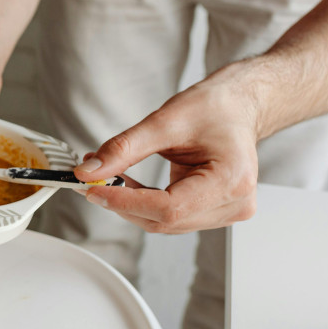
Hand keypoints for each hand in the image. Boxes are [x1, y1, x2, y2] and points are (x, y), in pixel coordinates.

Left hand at [73, 71, 259, 233]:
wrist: (238, 106)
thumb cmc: (214, 108)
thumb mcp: (164, 121)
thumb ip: (124, 149)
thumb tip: (90, 171)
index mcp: (231, 180)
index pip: (169, 208)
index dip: (126, 202)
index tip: (93, 189)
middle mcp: (234, 204)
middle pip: (165, 219)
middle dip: (122, 202)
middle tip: (89, 180)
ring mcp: (226, 211)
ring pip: (164, 222)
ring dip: (130, 204)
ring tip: (106, 177)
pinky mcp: (214, 211)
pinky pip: (171, 216)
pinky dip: (143, 203)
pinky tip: (125, 185)